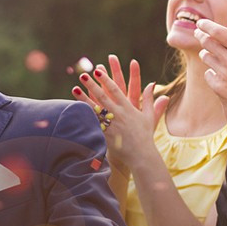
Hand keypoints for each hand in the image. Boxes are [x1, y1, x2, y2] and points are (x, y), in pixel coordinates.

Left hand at [73, 56, 167, 175]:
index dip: (106, 80)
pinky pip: (93, 122)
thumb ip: (149, 99)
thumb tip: (152, 83)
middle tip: (83, 75)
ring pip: (95, 108)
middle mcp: (119, 114)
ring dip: (84, 97)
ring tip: (75, 88)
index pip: (116, 90)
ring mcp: (111, 124)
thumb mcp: (149, 116)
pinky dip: (85, 115)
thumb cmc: (145, 135)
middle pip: (103, 96)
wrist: (141, 155)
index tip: (98, 70)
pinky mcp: (105, 134)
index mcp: (128, 108)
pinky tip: (76, 109)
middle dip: (92, 84)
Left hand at [197, 9, 226, 145]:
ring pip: (207, 58)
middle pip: (208, 43)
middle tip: (199, 34)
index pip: (219, 32)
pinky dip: (211, 71)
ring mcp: (224, 76)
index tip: (201, 23)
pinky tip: (215, 70)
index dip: (207, 26)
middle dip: (202, 36)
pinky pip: (208, 74)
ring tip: (207, 51)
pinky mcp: (219, 89)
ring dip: (206, 53)